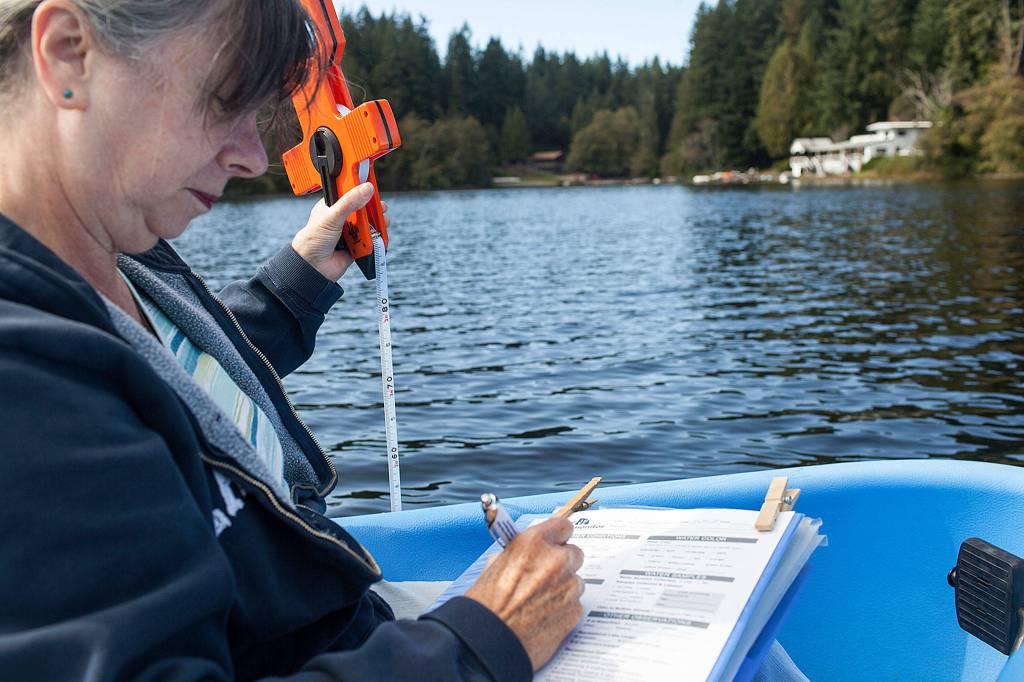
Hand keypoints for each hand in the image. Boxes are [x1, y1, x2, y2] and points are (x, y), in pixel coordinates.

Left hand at [291, 182, 391, 280]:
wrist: (313, 268)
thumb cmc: (313, 240)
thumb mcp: (332, 217)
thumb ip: (350, 202)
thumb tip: (367, 189)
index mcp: (331, 207)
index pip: (347, 193)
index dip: (359, 188)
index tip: (371, 183)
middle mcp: (340, 219)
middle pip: (361, 209)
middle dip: (372, 208)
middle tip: (381, 206)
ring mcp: (348, 233)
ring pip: (367, 225)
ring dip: (375, 224)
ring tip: (383, 222)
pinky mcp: (355, 247)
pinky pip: (369, 241)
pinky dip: (374, 239)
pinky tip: (378, 236)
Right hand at [464, 518, 584, 670]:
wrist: (487, 640)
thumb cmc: (485, 604)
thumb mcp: (495, 564)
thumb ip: (519, 553)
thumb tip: (530, 553)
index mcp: (533, 543)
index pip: (563, 526)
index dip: (557, 537)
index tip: (556, 543)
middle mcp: (555, 560)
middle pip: (574, 553)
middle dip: (562, 563)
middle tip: (546, 576)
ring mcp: (568, 586)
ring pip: (576, 581)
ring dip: (563, 588)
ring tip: (540, 602)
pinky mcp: (574, 611)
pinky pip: (575, 604)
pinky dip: (564, 609)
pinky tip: (544, 616)